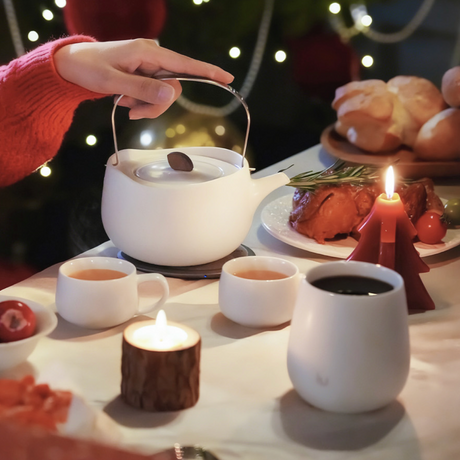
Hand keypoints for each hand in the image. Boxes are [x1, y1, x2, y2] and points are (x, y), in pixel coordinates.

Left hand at [54, 39, 233, 118]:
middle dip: (156, 105)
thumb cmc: (89, 68)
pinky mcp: (145, 74)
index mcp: (148, 52)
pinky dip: (142, 103)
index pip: (185, 64)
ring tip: (124, 103)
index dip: (207, 72)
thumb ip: (143, 88)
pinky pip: (154, 94)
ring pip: (163, 94)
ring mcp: (149, 66)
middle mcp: (153, 57)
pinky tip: (125, 100)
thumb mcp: (113, 81)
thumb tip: (172, 93)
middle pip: (173, 87)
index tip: (227, 78)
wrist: (73, 64)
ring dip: (146, 105)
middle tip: (133, 111)